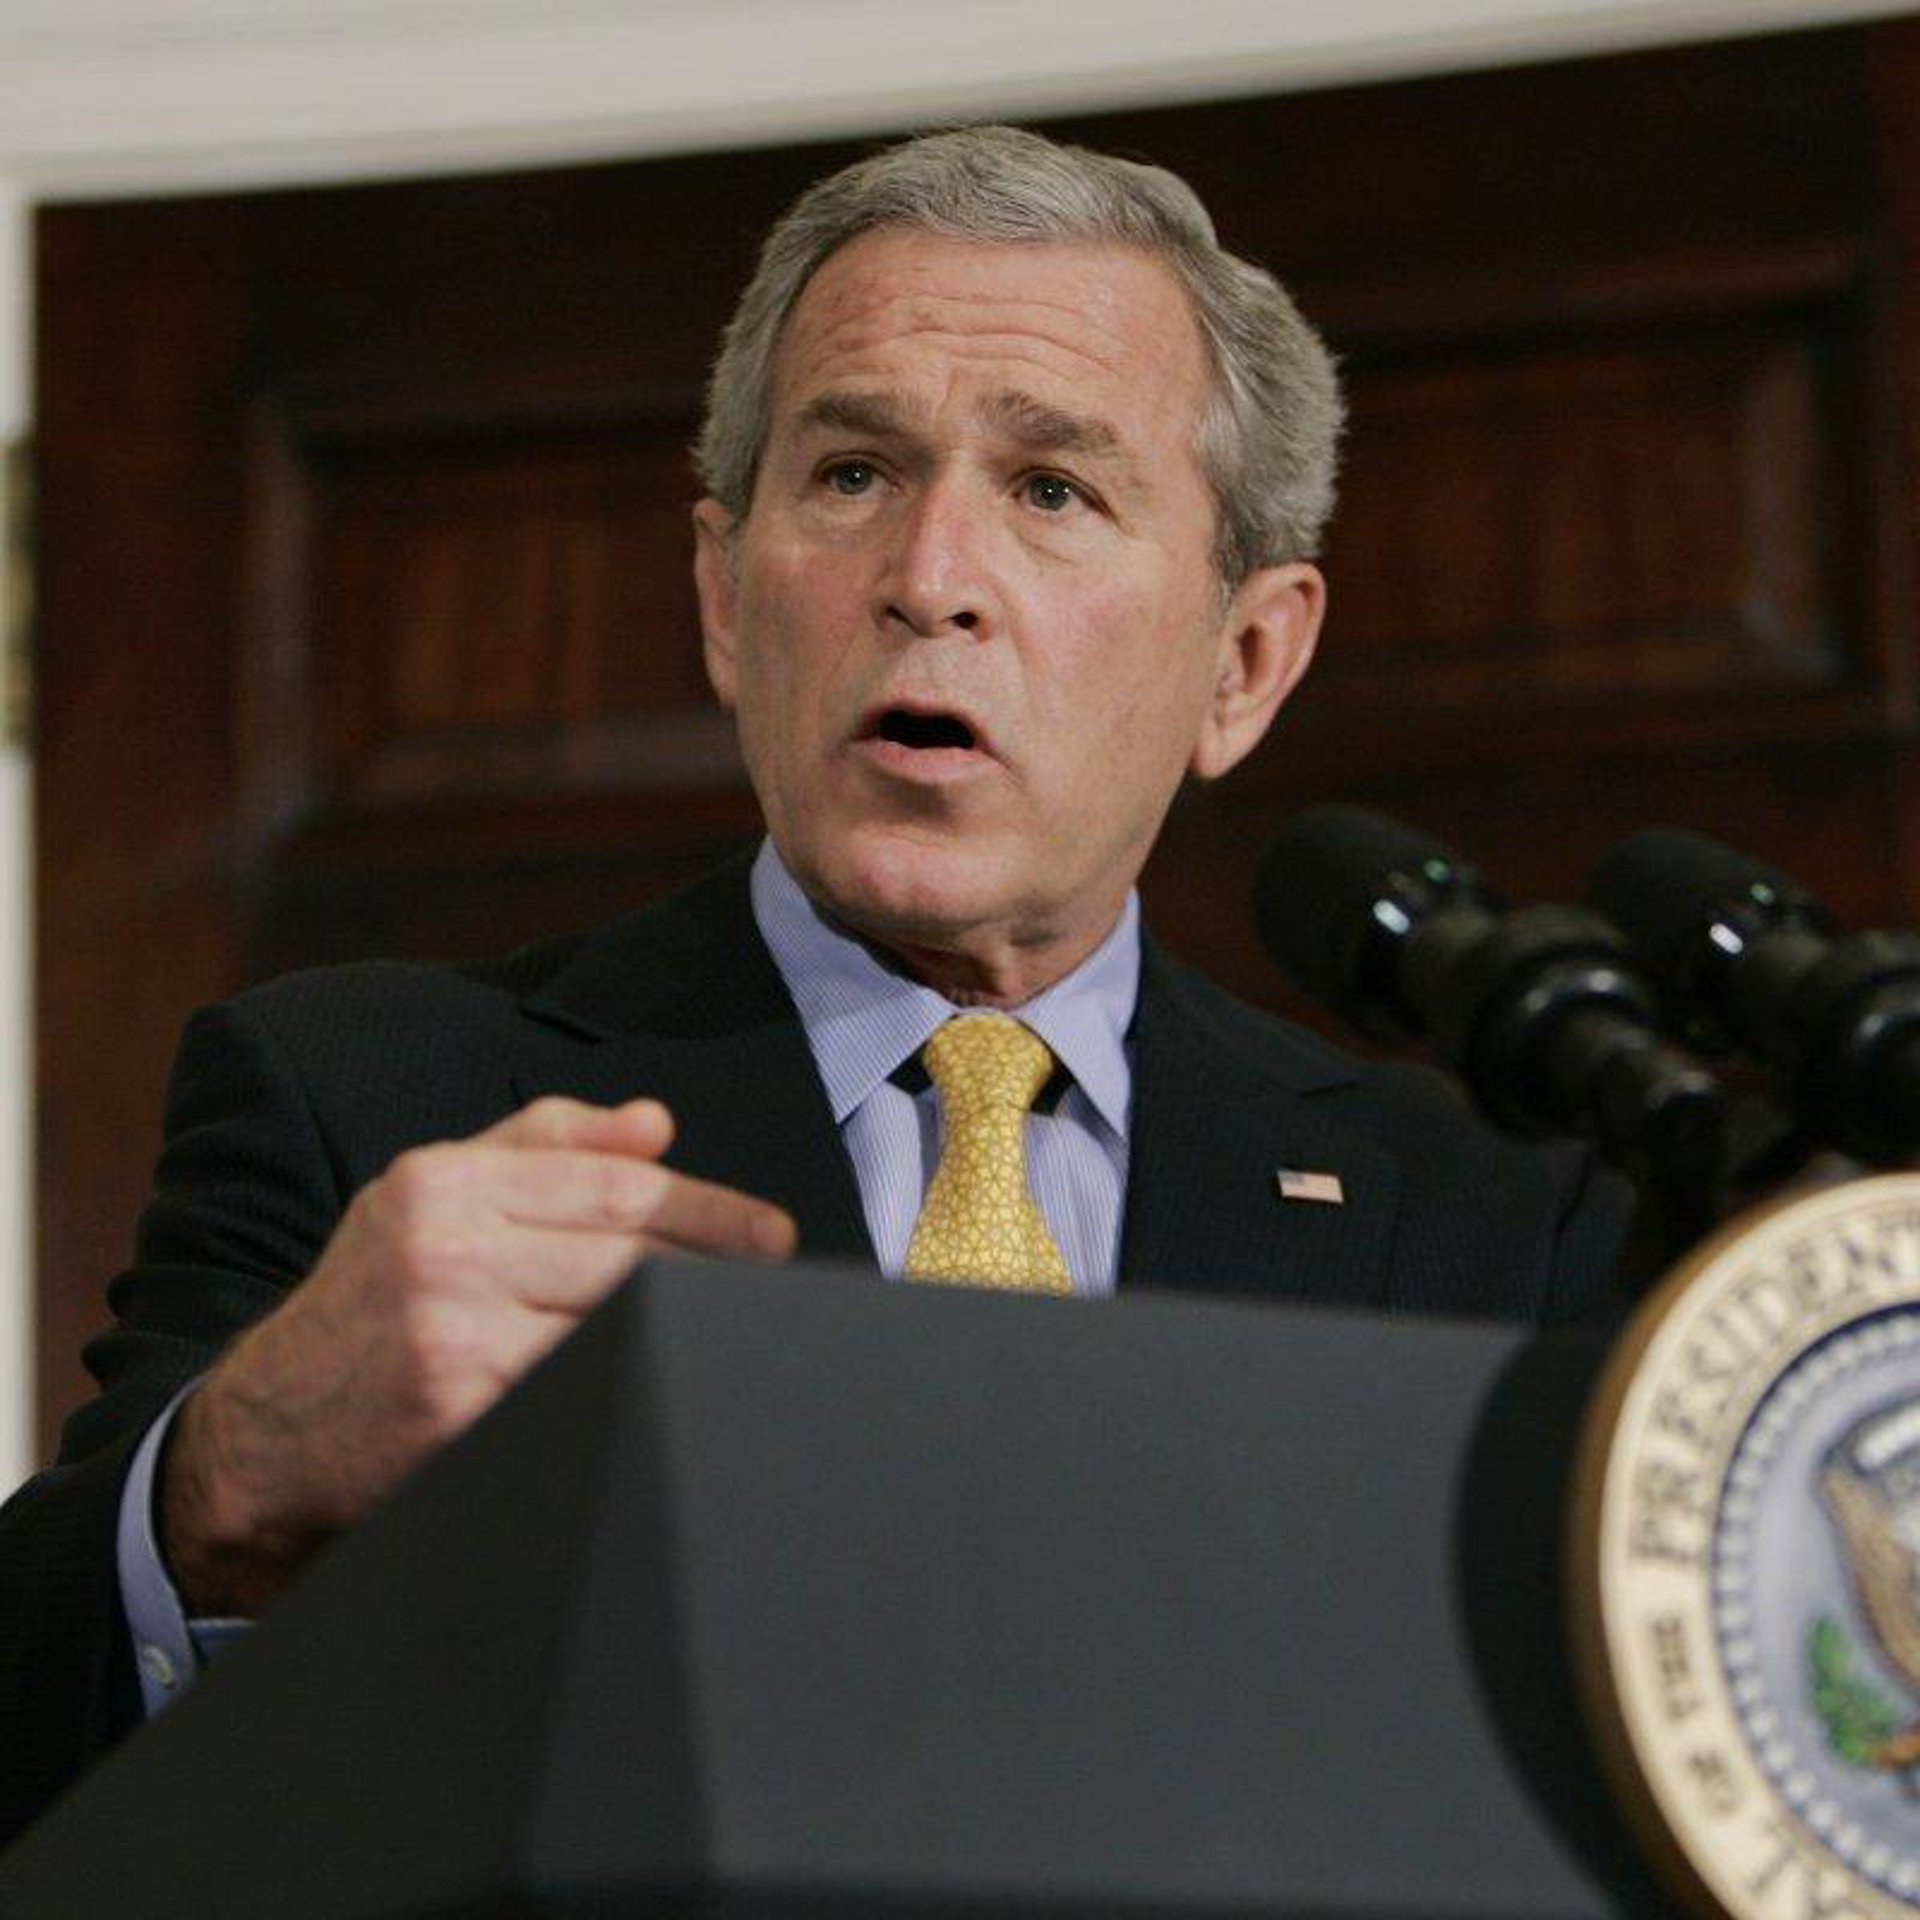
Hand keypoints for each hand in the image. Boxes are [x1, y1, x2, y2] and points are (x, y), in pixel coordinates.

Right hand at [158, 1096, 795, 1615]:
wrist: (266, 1429)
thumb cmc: (373, 1297)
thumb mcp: (435, 1195)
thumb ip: (544, 1146)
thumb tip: (656, 1125)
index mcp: (442, 1182)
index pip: (612, 1186)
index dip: (708, 1209)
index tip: (772, 1232)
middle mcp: (443, 1251)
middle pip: (626, 1253)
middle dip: (717, 1267)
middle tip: (775, 1281)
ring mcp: (450, 1339)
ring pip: (615, 1324)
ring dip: (690, 1327)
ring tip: (742, 1327)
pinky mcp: (460, 1419)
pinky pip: (582, 1392)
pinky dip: (637, 1382)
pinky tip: (678, 1380)